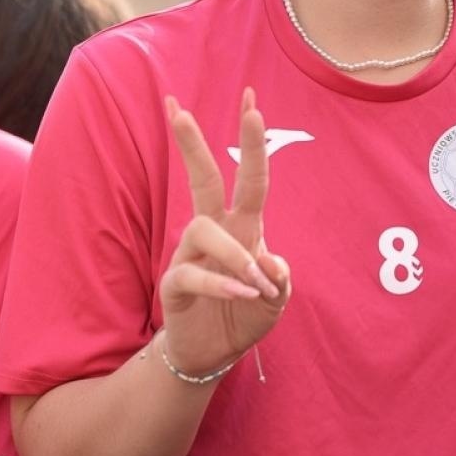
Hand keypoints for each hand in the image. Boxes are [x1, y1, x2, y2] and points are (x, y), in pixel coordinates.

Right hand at [159, 90, 290, 376]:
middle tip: (178, 108)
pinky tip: (242, 294)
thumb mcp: (277, 301)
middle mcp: (214, 234)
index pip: (249, 179)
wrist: (213, 354)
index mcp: (242, 229)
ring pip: (203, 230)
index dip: (252, 142)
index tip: (250, 101)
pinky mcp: (174, 284)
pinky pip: (192, 272)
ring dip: (234, 254)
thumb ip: (280, 279)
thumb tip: (268, 258)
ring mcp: (189, 256)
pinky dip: (220, 282)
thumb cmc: (245, 317)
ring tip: (255, 286)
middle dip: (191, 144)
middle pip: (202, 180)